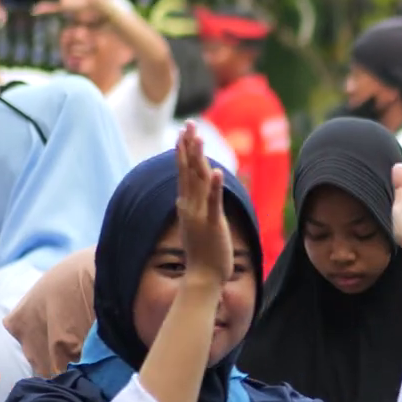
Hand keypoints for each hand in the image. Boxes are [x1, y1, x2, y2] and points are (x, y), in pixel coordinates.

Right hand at [173, 122, 232, 283]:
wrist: (203, 277)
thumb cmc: (203, 251)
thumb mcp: (197, 223)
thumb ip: (197, 207)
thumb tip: (194, 196)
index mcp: (187, 205)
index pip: (184, 173)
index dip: (183, 151)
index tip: (184, 132)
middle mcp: (189, 206)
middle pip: (188, 170)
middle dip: (188, 146)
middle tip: (189, 124)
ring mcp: (199, 215)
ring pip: (198, 181)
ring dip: (198, 159)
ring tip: (198, 138)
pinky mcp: (212, 224)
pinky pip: (214, 203)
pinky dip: (215, 187)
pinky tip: (218, 171)